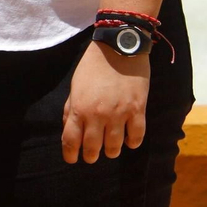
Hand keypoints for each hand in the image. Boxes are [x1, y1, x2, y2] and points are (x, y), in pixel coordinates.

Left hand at [61, 40, 149, 163]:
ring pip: (115, 146)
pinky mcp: (138, 110)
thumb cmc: (93, 65)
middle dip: (91, 156)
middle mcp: (98, 115)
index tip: (72, 159)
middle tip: (92, 157)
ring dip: (112, 151)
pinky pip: (137, 136)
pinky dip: (133, 143)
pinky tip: (129, 142)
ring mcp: (119, 114)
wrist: (118, 47)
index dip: (70, 154)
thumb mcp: (75, 85)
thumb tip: (69, 129)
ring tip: (111, 150)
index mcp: (79, 108)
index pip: (71, 140)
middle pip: (93, 148)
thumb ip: (70, 108)